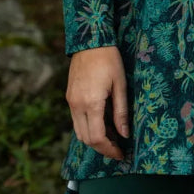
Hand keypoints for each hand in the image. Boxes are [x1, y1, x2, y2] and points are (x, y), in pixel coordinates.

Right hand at [66, 45, 128, 159]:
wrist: (90, 40)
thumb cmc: (109, 59)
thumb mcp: (120, 84)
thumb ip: (121, 111)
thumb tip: (125, 134)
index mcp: (91, 103)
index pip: (97, 138)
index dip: (109, 149)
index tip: (120, 153)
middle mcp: (77, 105)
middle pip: (86, 139)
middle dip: (101, 148)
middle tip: (117, 149)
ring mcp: (71, 101)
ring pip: (78, 132)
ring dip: (93, 139)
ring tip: (111, 138)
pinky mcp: (69, 97)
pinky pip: (76, 120)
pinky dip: (87, 128)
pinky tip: (101, 123)